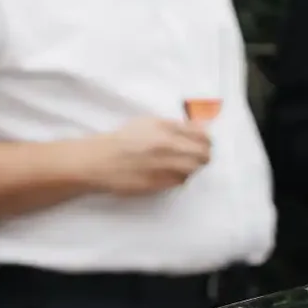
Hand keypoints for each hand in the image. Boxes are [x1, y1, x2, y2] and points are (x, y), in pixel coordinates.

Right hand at [85, 115, 213, 198]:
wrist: (100, 160)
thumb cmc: (124, 139)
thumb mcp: (149, 123)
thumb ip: (175, 125)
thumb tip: (200, 130)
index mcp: (166, 129)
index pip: (201, 136)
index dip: (206, 141)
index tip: (205, 143)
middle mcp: (166, 147)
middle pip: (201, 155)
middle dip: (203, 156)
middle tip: (198, 157)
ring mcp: (161, 166)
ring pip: (191, 170)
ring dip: (191, 168)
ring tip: (181, 165)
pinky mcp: (156, 183)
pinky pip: (178, 181)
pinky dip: (178, 178)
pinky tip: (169, 174)